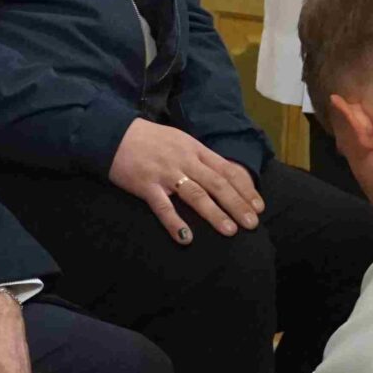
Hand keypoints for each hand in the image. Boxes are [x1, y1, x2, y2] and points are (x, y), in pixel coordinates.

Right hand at [109, 119, 263, 243]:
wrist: (114, 134)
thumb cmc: (150, 140)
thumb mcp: (180, 141)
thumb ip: (201, 158)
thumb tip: (225, 176)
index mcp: (195, 149)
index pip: (227, 170)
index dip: (245, 189)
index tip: (258, 206)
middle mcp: (184, 160)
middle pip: (217, 184)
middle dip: (237, 204)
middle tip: (252, 224)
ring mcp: (165, 173)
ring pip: (196, 195)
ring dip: (214, 214)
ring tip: (230, 231)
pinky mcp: (146, 186)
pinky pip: (163, 207)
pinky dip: (175, 223)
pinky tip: (186, 238)